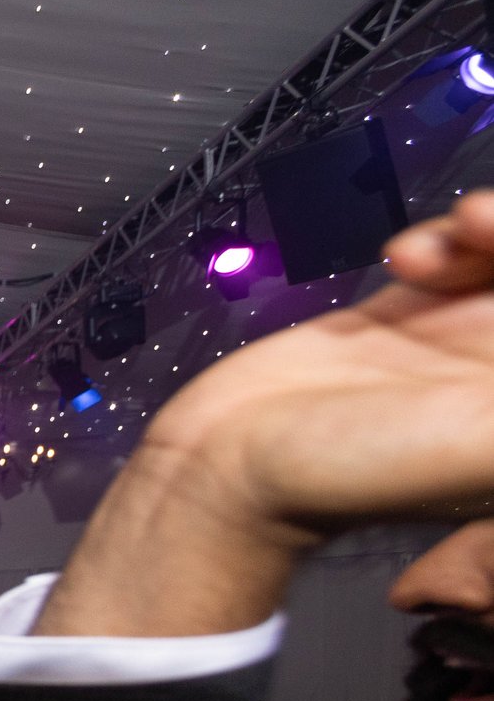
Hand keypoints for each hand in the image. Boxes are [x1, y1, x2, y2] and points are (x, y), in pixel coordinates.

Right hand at [40, 190, 493, 637]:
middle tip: (486, 228)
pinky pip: (459, 249)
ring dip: (491, 225)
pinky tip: (408, 258)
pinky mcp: (413, 315)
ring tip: (454, 232)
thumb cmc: (350, 474)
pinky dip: (442, 237)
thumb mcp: (484, 441)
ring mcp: (468, 339)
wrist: (233, 469)